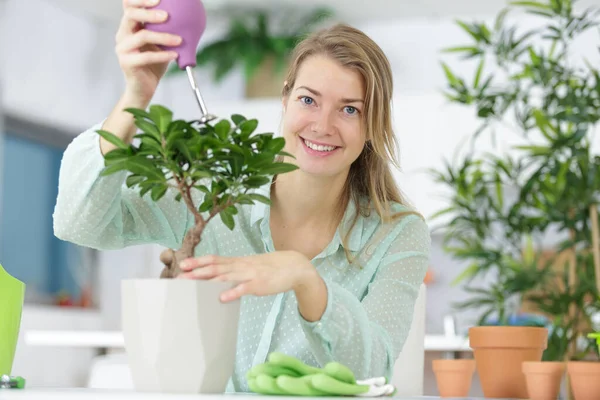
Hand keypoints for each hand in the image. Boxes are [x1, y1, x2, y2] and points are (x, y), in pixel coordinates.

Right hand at [116, 0, 180, 103]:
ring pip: (142, 36)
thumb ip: (167, 31)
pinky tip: (175, 55)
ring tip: (179, 40)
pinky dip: (163, 55)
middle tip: (167, 15)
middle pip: (130, 15)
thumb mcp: (162, 44)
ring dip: (163, 36)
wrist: (144, 88)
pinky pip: (146, 56)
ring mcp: (122, 49)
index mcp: (129, 27)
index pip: (129, 6)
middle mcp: (122, 35)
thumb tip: (188, 17)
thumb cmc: (154, 64)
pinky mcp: (127, 63)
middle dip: (149, 12)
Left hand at [177, 251, 318, 301]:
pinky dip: (233, 292)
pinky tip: (222, 298)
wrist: (295, 266)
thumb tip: (219, 277)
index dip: (198, 261)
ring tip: (192, 283)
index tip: (183, 265)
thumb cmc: (271, 268)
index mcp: (238, 262)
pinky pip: (244, 288)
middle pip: (216, 266)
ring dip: (208, 279)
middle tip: (179, 276)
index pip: (215, 259)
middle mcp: (241, 265)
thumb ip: (235, 271)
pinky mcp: (259, 284)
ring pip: (226, 275)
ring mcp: (250, 274)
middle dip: (196, 271)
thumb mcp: (251, 267)